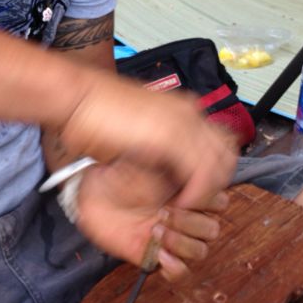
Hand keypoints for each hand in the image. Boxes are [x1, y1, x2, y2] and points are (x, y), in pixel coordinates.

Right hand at [58, 74, 237, 210]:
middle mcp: (189, 112)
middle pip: (227, 151)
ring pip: (220, 165)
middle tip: (194, 199)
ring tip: (187, 204)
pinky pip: (202, 174)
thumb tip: (161, 163)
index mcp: (182, 108)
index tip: (194, 187)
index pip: (219, 140)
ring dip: (208, 190)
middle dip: (217, 180)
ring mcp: (183, 123)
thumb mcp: (134, 129)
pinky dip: (196, 194)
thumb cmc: (92, 113)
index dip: (212, 168)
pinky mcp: (172, 139)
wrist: (75, 98)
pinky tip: (180, 203)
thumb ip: (155, 143)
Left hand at [75, 158, 230, 281]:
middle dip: (191, 223)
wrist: (93, 194)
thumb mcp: (150, 165)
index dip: (205, 202)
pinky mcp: (155, 256)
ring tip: (155, 231)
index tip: (182, 196)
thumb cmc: (118, 175)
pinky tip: (159, 254)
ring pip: (201, 251)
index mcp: (188, 192)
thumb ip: (179, 173)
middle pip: (211, 230)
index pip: (218, 203)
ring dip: (182, 243)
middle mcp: (183, 216)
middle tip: (163, 213)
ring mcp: (171, 238)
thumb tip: (198, 179)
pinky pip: (182, 272)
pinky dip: (176, 267)